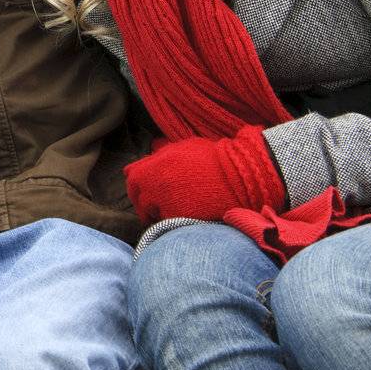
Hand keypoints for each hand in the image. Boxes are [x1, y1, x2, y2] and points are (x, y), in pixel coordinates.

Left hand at [124, 125, 284, 225]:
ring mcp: (166, 202)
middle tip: (153, 206)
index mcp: (154, 164)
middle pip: (138, 197)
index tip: (143, 189)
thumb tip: (149, 151)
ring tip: (170, 212)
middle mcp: (155, 183)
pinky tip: (182, 218)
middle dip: (143, 201)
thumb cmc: (214, 157)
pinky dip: (172, 221)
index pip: (131, 177)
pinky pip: (167, 222)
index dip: (137, 183)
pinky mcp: (180, 217)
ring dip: (156, 212)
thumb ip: (162, 153)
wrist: (239, 175)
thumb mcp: (184, 146)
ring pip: (150, 212)